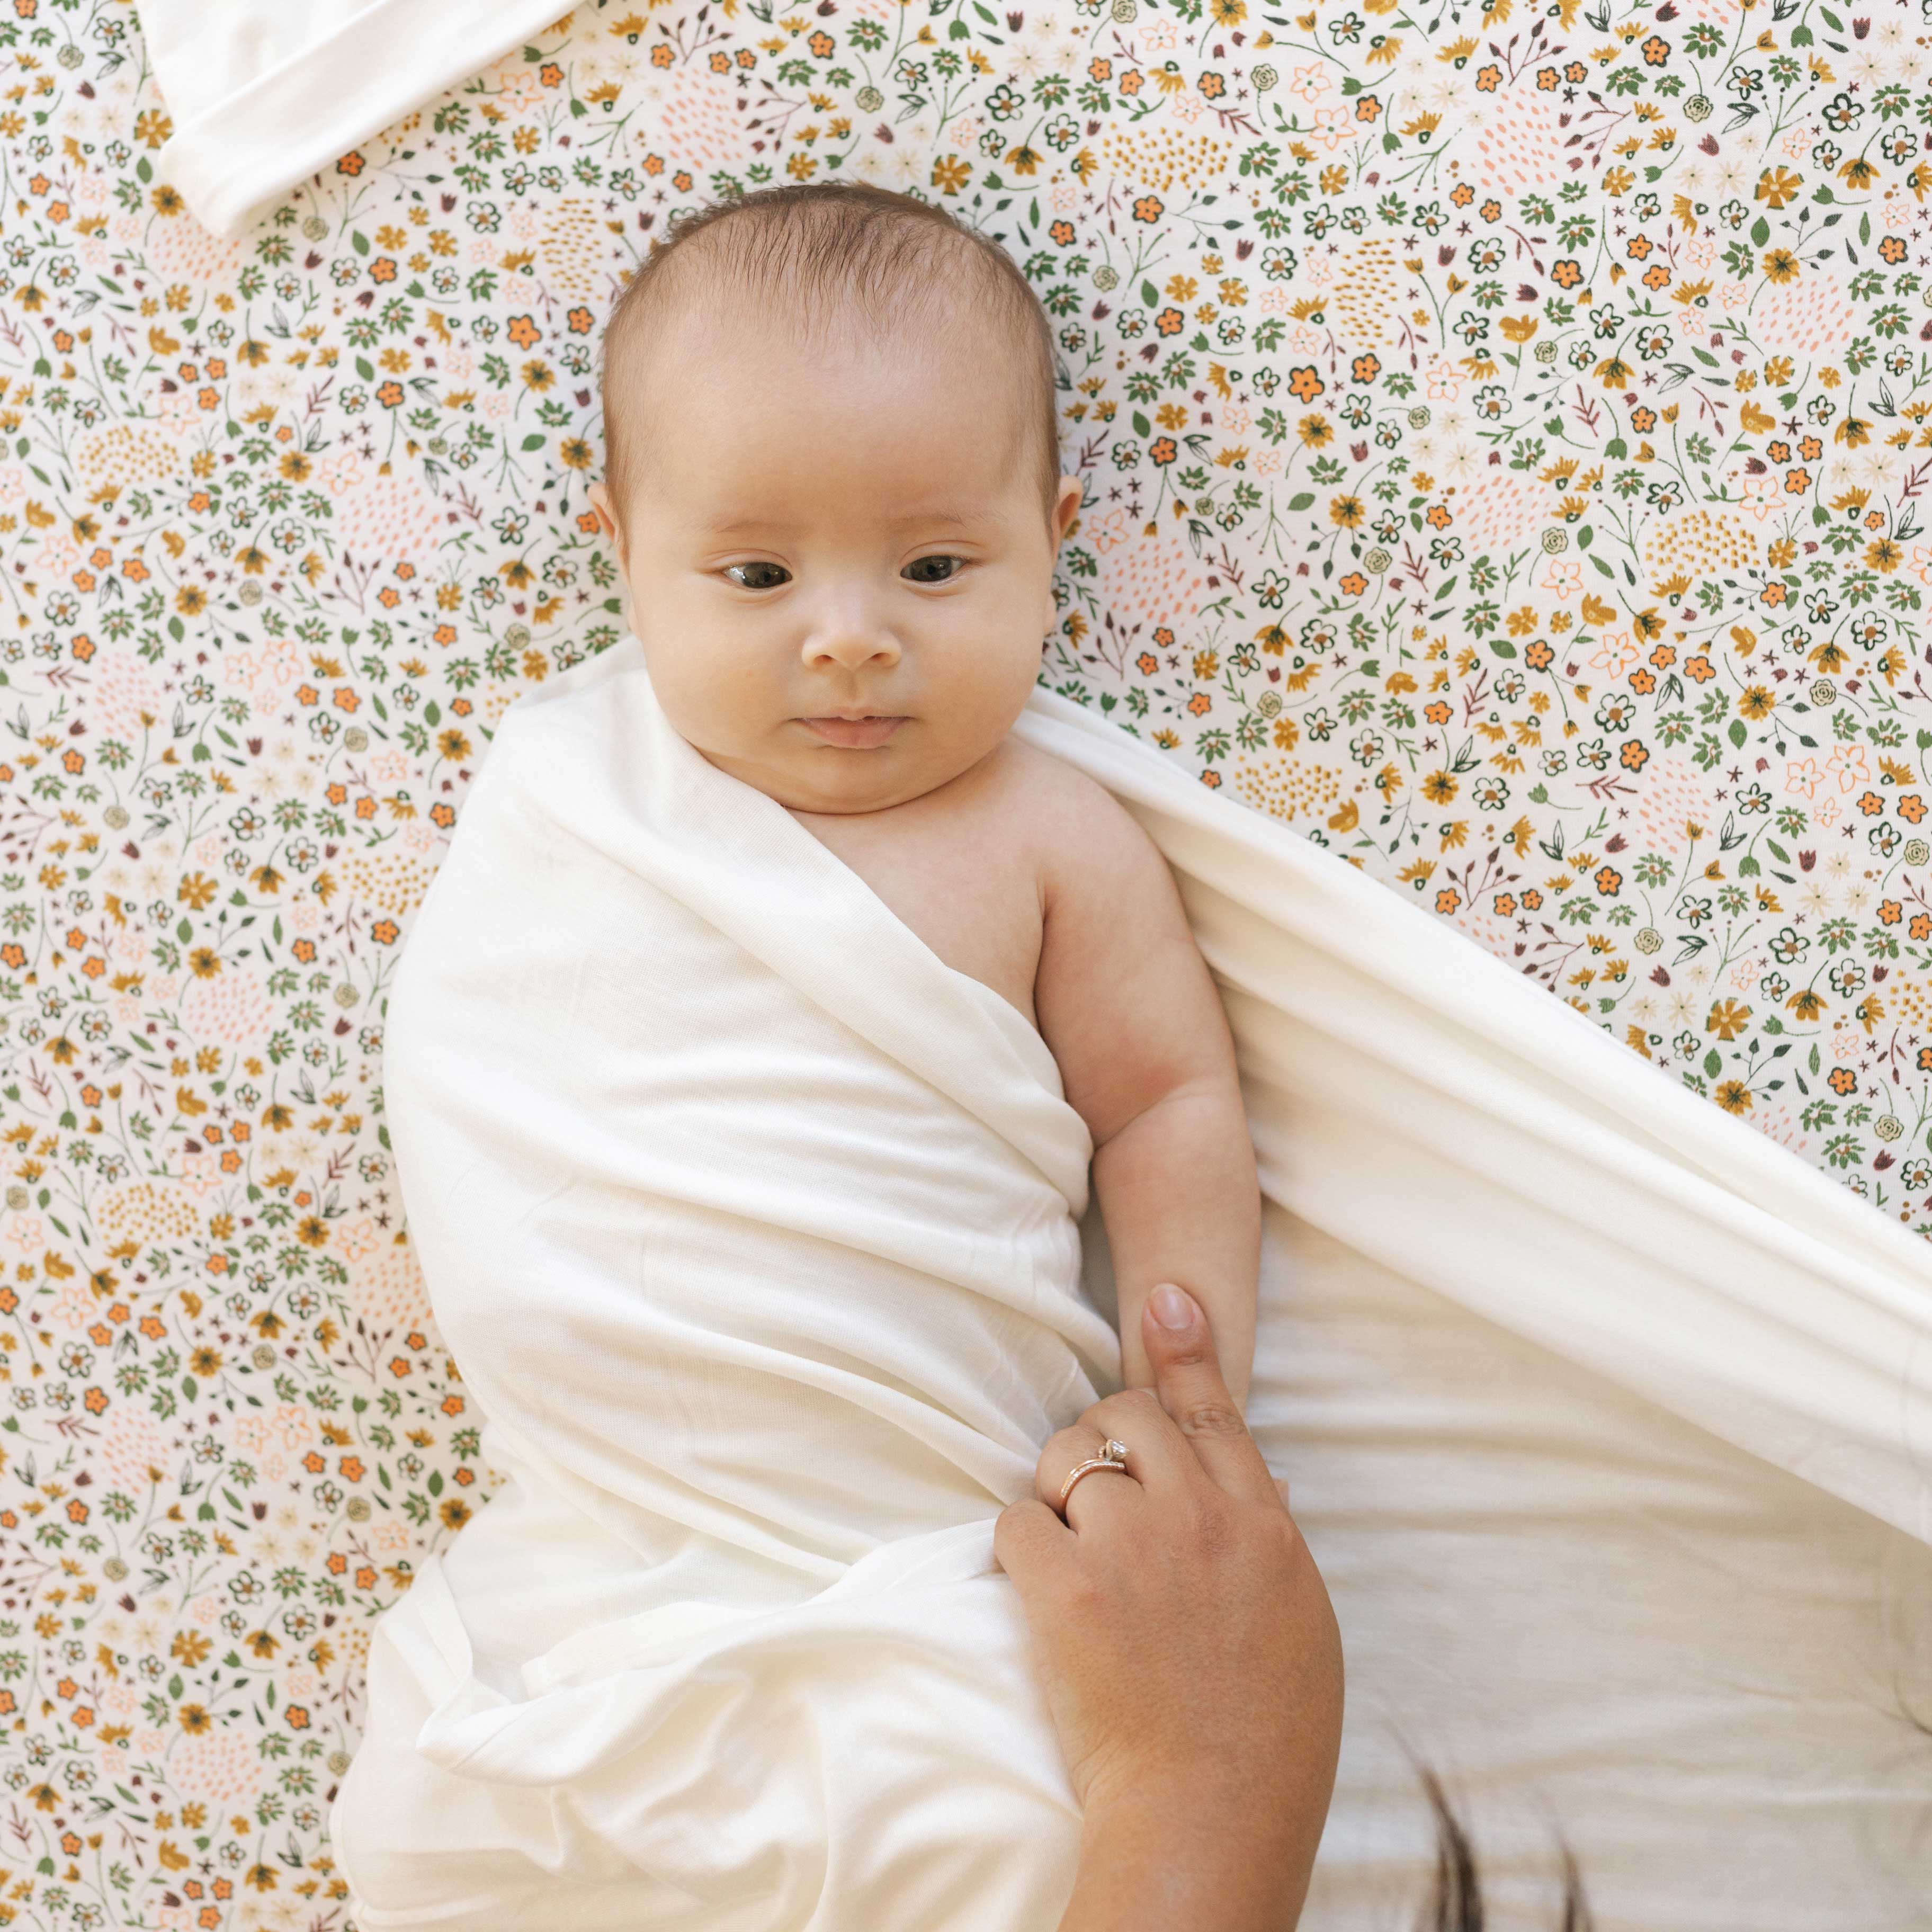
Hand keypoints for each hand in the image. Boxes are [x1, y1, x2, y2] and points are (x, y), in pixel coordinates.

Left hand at [994, 1283, 1341, 1916]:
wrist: (1211, 1817)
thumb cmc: (1267, 1738)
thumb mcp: (1298, 1622)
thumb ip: (1266, 1541)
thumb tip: (1248, 1486)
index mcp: (1262, 1524)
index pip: (1214, 1412)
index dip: (1185, 1349)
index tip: (1165, 1298)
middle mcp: (1199, 1518)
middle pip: (1132, 1417)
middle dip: (1105, 1437)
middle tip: (1096, 1492)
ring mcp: (1132, 1549)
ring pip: (1069, 1458)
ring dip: (1058, 1490)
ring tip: (1072, 1551)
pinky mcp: (1065, 1588)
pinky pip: (1018, 1521)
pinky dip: (1020, 1545)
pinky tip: (1040, 1586)